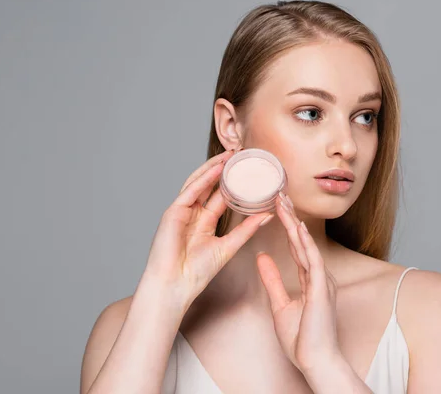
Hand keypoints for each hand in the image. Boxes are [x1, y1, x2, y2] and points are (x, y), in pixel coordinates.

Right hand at [143, 149, 272, 309]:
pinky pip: (190, 191)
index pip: (220, 196)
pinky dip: (203, 179)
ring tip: (230, 155)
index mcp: (204, 223)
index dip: (234, 182)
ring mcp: (182, 211)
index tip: (249, 170)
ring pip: (198, 183)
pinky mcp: (173, 212)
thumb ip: (246, 230)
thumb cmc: (196, 272)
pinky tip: (216, 169)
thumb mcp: (228, 246)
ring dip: (213, 168)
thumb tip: (267, 215)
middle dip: (223, 169)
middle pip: (209, 185)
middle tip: (240, 154)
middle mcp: (192, 214)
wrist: (176, 285)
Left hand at [256, 192, 340, 373]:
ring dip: (294, 223)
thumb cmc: (302, 339)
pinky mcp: (321, 290)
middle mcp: (317, 276)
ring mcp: (321, 281)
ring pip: (306, 245)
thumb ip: (273, 280)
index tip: (277, 207)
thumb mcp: (281, 304)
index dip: (286, 227)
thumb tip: (262, 258)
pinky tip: (296, 227)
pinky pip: (313, 261)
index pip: (295, 246)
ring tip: (284, 201)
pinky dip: (305, 244)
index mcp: (309, 279)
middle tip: (279, 194)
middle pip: (300, 241)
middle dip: (289, 217)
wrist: (316, 361)